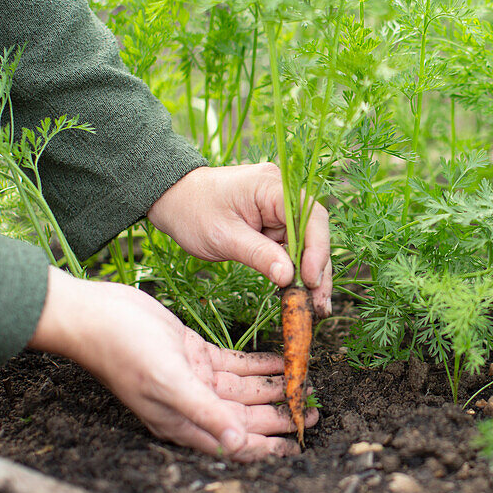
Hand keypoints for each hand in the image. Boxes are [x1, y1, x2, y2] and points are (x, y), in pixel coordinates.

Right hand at [28, 268, 318, 460]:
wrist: (97, 316)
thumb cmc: (125, 352)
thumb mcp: (169, 383)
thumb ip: (205, 414)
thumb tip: (237, 447)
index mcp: (185, 421)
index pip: (235, 442)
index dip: (266, 446)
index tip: (297, 446)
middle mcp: (194, 404)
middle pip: (247, 416)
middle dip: (280, 416)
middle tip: (315, 412)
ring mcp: (196, 378)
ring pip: (245, 390)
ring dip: (276, 388)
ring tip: (308, 386)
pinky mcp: (196, 354)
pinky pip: (236, 364)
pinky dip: (260, 364)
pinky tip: (283, 360)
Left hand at [148, 164, 331, 315]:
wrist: (173, 198)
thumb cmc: (193, 211)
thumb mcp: (223, 236)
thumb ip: (258, 254)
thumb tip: (289, 277)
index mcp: (272, 186)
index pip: (310, 218)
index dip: (317, 250)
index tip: (310, 280)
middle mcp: (284, 193)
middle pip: (314, 233)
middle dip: (318, 270)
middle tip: (319, 305)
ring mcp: (280, 209)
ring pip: (307, 244)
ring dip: (310, 275)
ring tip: (312, 306)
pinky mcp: (274, 223)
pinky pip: (292, 248)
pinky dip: (295, 270)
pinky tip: (298, 293)